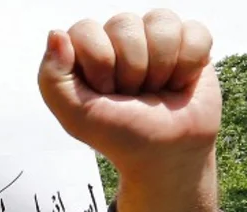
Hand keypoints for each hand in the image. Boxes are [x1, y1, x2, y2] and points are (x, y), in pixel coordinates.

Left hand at [38, 11, 218, 211]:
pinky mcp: (190, 41)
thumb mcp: (76, 116)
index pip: (86, 30)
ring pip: (160, 22)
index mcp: (86, 50)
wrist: (166, 154)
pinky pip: (193, 32)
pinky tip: (179, 83)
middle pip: (124, 24)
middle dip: (130, 69)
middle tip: (131, 96)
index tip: (104, 94)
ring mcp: (155, 36)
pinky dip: (189, 64)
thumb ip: (53, 78)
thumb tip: (56, 33)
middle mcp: (118, 37)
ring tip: (155, 90)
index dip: (99, 64)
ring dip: (160, 66)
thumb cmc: (119, 134)